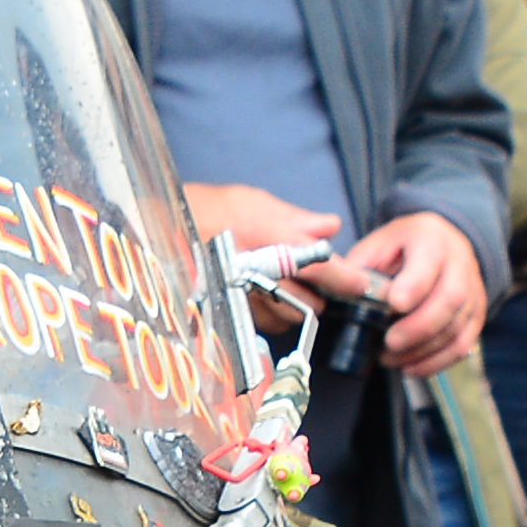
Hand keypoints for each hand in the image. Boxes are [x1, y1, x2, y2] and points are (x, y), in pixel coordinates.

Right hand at [185, 181, 348, 345]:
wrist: (163, 236)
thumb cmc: (208, 211)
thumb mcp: (255, 203)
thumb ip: (297, 219)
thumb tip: (329, 226)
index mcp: (278, 244)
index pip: (327, 269)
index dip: (350, 280)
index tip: (363, 286)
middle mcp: (266, 277)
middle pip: (312, 303)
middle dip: (316, 294)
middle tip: (310, 278)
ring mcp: (249, 300)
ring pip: (289, 317)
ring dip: (292, 305)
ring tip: (278, 284)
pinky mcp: (234, 316)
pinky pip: (265, 323)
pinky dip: (270, 312)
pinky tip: (258, 294)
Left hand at [339, 211, 490, 378]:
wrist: (440, 244)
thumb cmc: (401, 249)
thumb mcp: (376, 246)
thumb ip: (360, 269)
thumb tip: (341, 296)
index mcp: (431, 238)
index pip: (429, 262)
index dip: (413, 286)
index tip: (393, 305)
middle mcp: (459, 261)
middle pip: (450, 298)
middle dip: (418, 327)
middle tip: (389, 344)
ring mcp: (473, 288)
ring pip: (457, 326)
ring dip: (422, 350)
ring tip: (390, 359)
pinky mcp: (476, 313)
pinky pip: (463, 344)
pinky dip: (436, 362)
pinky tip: (410, 367)